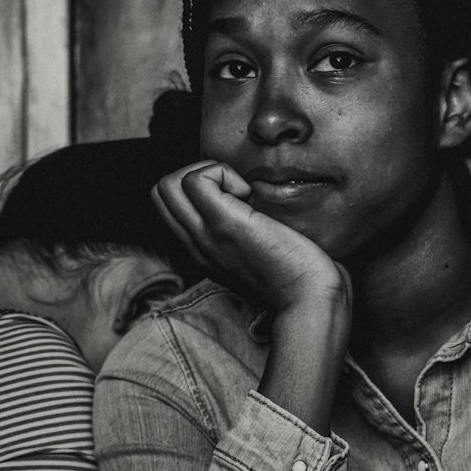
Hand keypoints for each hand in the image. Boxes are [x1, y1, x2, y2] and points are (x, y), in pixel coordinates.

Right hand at [153, 161, 350, 313]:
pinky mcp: (224, 224)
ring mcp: (206, 236)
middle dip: (196, 174)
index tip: (237, 198)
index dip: (199, 189)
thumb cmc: (300, 275)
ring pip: (166, 185)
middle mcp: (197, 245)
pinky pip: (195, 181)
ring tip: (239, 192)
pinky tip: (248, 194)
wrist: (310, 298)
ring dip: (205, 172)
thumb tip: (253, 199)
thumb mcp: (261, 253)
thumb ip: (246, 232)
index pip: (171, 208)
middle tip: (235, 188)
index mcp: (205, 251)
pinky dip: (220, 173)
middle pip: (160, 193)